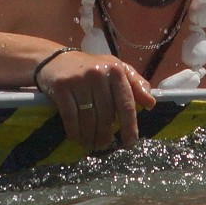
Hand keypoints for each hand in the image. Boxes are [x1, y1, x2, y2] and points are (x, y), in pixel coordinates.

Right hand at [36, 51, 155, 149]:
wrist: (54, 59)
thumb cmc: (91, 67)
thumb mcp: (116, 70)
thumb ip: (135, 84)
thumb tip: (151, 104)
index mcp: (116, 70)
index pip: (126, 104)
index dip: (129, 127)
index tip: (129, 143)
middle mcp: (99, 73)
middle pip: (106, 115)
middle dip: (106, 134)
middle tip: (105, 144)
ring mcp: (79, 80)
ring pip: (89, 118)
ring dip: (91, 136)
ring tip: (92, 144)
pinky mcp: (61, 87)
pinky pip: (70, 117)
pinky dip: (75, 132)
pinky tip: (78, 138)